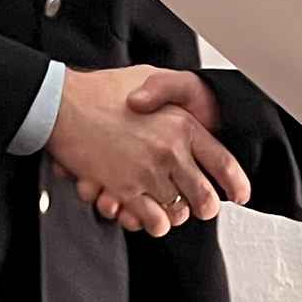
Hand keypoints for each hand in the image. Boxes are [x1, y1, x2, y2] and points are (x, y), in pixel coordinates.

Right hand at [93, 70, 229, 228]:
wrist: (62, 104)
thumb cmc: (103, 90)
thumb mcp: (150, 78)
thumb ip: (175, 95)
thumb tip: (193, 111)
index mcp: (183, 125)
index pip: (223, 163)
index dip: (236, 184)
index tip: (239, 195)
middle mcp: (170, 151)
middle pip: (205, 198)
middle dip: (205, 206)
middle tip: (200, 205)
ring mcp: (147, 173)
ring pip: (178, 213)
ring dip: (176, 213)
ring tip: (170, 205)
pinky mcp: (123, 189)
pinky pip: (152, 221)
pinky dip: (153, 222)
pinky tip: (150, 213)